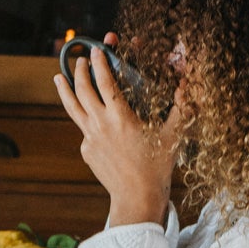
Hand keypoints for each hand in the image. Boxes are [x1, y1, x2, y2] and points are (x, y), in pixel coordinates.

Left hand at [55, 36, 184, 229]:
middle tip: (81, 59)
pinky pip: (84, 129)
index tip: (97, 50)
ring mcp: (90, 138)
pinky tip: (89, 116)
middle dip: (81, 70)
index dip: (100, 62)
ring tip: (59, 76)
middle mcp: (100, 124)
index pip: (105, 81)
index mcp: (120, 116)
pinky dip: (85, 118)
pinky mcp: (86, 150)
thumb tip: (189, 85)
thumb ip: (181, 107)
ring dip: (66, 89)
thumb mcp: (172, 135)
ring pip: (73, 107)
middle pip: (83, 89)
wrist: (136, 197)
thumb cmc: (157, 167)